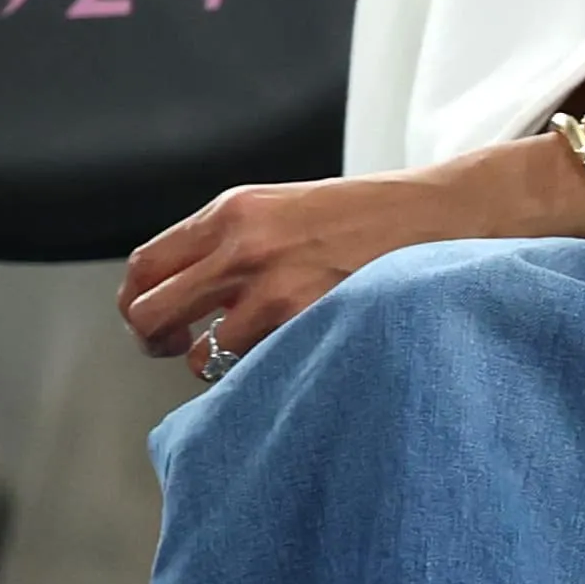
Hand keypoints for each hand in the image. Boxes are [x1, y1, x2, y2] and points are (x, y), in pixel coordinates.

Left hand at [122, 165, 522, 374]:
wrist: (448, 210)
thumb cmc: (374, 217)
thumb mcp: (288, 209)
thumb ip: (234, 242)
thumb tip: (186, 296)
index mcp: (232, 211)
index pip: (145, 267)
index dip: (136, 303)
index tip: (154, 322)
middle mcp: (241, 244)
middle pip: (148, 312)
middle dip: (154, 341)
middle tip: (177, 349)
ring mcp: (273, 285)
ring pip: (199, 354)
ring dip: (217, 366)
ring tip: (253, 357)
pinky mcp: (307, 319)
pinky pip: (253, 369)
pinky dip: (263, 374)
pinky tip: (291, 360)